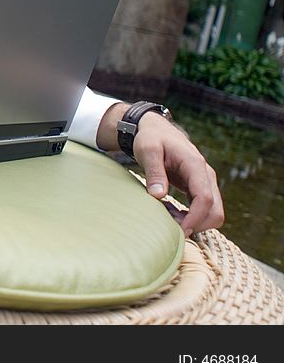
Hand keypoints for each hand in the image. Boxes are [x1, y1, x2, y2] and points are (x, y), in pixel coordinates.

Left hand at [98, 103, 223, 236]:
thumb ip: (154, 172)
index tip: (180, 232)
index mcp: (195, 165)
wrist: (155, 130)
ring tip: (168, 219)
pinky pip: (203, 208)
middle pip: (215, 210)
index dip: (195, 218)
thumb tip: (159, 196)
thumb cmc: (150, 138)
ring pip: (212, 212)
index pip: (204, 198)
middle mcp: (205, 174)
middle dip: (197, 225)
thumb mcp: (147, 150)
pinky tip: (170, 213)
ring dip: (194, 222)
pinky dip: (191, 217)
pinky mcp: (198, 186)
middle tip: (171, 229)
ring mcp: (204, 181)